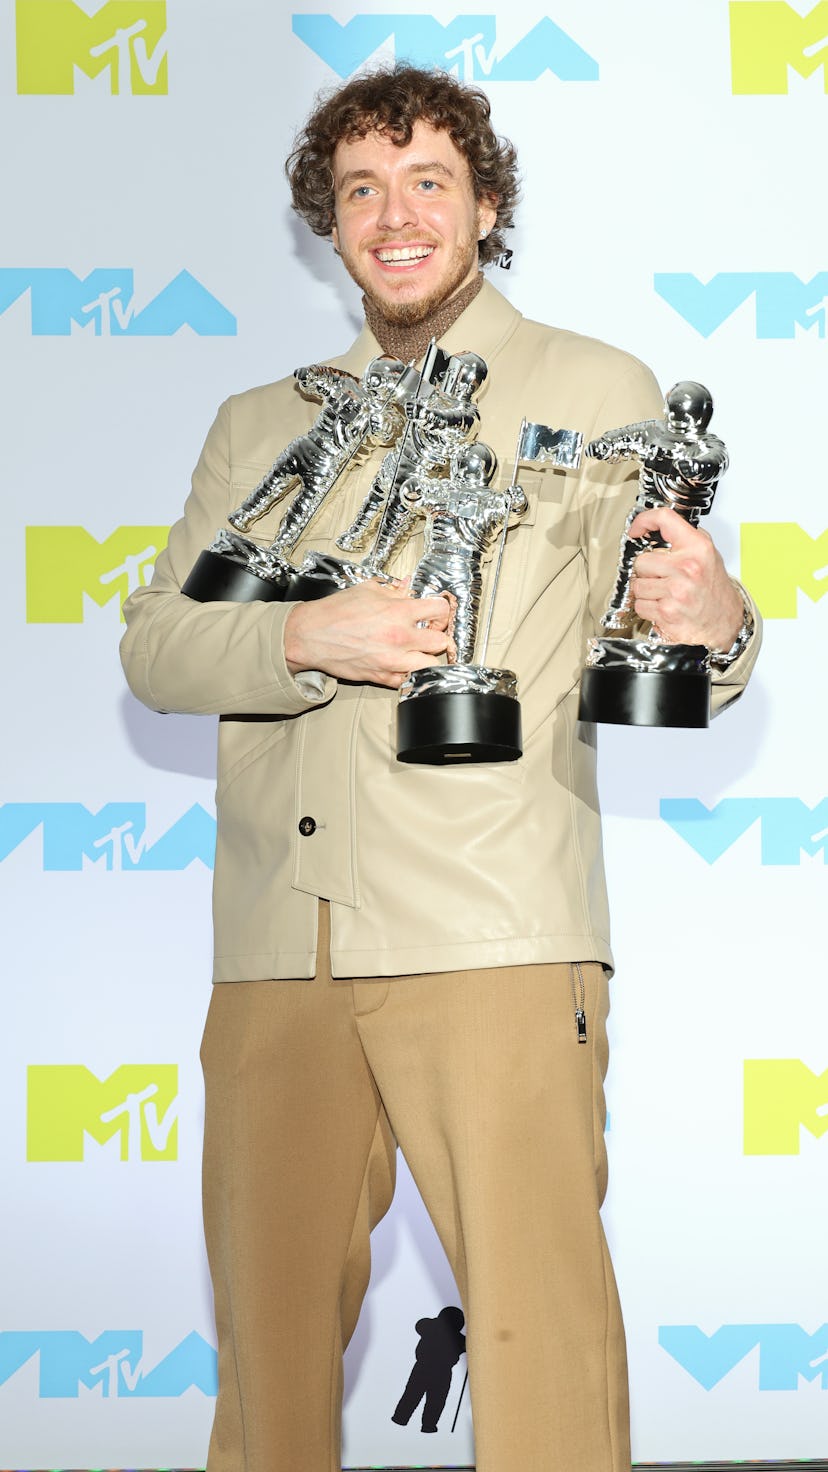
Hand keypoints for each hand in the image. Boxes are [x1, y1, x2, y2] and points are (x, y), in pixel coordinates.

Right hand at [284, 579, 453, 688]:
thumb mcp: (367, 590)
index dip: (442, 610)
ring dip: (428, 657)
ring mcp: (392, 661)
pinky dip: (410, 673)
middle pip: (441, 642)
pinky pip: (408, 680)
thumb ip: (392, 590)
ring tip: (419, 651)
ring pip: (431, 665)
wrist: (310, 635)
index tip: (436, 613)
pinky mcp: (381, 677)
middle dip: (438, 636)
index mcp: (398, 612)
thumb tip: (407, 586)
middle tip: (430, 633)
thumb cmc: (334, 612)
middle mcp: (399, 638)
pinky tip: (404, 663)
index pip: (440, 610)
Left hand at [627, 506, 742, 649]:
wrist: (724, 621)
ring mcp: (676, 590)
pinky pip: (640, 605)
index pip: (664, 519)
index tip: (637, 529)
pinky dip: (648, 608)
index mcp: (698, 548)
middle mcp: (687, 567)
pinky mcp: (667, 612)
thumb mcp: (707, 555)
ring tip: (666, 593)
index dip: (644, 520)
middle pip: (642, 560)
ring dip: (646, 591)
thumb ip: (685, 539)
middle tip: (663, 577)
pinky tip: (664, 606)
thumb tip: (657, 527)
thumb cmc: (714, 590)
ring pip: (637, 585)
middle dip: (647, 571)